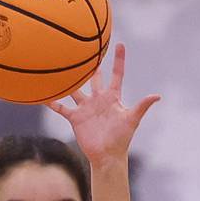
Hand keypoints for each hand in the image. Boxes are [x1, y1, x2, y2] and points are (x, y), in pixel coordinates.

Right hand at [48, 45, 160, 164]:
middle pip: (93, 77)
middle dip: (90, 64)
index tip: (120, 44)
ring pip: (75, 89)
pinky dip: (52, 102)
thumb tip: (157, 96)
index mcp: (112, 97)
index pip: (117, 75)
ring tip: (58, 65)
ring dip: (67, 80)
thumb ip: (142, 106)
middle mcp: (98, 100)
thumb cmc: (122, 138)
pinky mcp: (76, 118)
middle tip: (84, 47)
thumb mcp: (131, 120)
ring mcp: (86, 108)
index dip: (119, 60)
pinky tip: (42, 94)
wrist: (107, 156)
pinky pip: (62, 107)